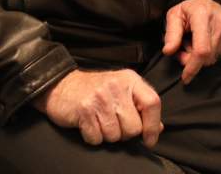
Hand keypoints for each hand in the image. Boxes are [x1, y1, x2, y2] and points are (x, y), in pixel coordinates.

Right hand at [34, 69, 162, 147]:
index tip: (149, 140)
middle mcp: (116, 86)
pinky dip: (93, 137)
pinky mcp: (84, 109)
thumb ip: (142, 107)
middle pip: (134, 127)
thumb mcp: (122, 91)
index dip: (153, 126)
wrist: (61, 85)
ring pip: (115, 135)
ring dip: (107, 135)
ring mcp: (100, 97)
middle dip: (125, 134)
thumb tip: (158, 128)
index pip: (152, 103)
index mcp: (130, 79)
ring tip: (100, 122)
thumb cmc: (96, 90)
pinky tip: (89, 124)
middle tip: (114, 124)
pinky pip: (97, 138)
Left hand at [162, 0, 220, 84]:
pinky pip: (219, 53)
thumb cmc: (189, 7)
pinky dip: (209, 52)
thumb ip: (171, 34)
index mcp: (202, 16)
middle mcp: (218, 22)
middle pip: (207, 56)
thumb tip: (169, 51)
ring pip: (213, 57)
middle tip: (182, 49)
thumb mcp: (174, 16)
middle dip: (192, 60)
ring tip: (192, 43)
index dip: (193, 67)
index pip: (201, 50)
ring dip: (200, 57)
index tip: (186, 76)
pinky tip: (202, 42)